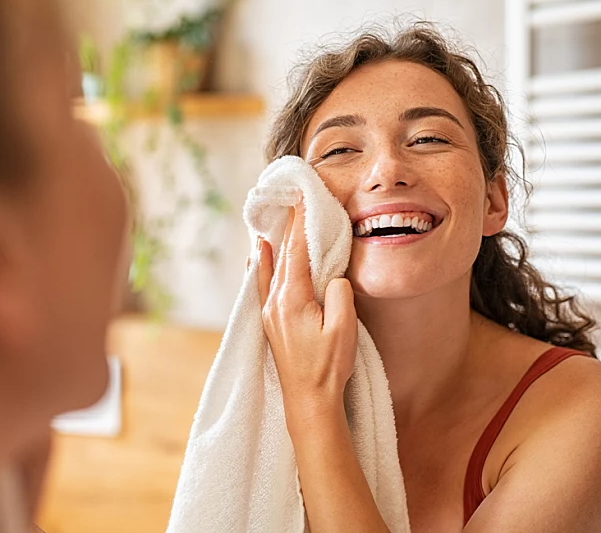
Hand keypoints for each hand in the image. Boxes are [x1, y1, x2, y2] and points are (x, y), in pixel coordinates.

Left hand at [257, 197, 357, 418]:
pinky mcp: (271, 323)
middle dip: (289, 227)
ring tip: (275, 218)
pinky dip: (260, 265)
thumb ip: (339, 295)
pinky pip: (262, 284)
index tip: (304, 199)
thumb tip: (333, 276)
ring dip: (276, 242)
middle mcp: (274, 302)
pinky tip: (256, 255)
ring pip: (271, 268)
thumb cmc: (328, 367)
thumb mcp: (344, 329)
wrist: (308, 401)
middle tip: (294, 200)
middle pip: (282, 256)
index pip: (297, 252)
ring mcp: (269, 313)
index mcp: (292, 299)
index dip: (301, 224)